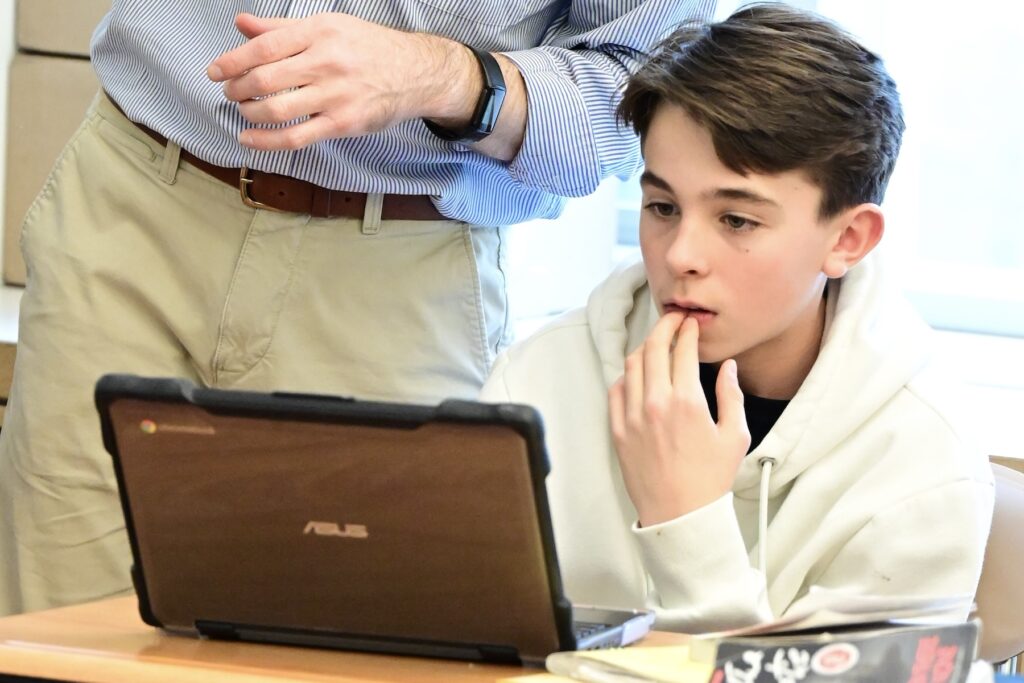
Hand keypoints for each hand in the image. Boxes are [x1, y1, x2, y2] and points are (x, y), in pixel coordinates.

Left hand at [207, 13, 478, 149]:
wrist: (416, 74)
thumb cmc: (370, 49)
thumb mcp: (329, 27)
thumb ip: (282, 29)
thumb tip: (242, 24)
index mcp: (320, 32)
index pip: (265, 46)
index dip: (233, 60)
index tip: (215, 71)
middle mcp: (327, 62)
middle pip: (265, 78)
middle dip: (238, 88)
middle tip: (230, 92)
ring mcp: (336, 95)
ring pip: (276, 109)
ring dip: (249, 113)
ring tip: (243, 111)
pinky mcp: (343, 123)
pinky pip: (296, 137)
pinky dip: (266, 142)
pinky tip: (249, 139)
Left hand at [608, 313, 750, 526]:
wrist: (680, 514)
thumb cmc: (710, 479)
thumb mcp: (734, 435)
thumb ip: (731, 395)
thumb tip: (728, 367)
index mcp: (687, 401)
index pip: (682, 349)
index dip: (687, 330)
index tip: (691, 324)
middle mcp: (655, 403)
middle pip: (652, 347)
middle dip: (663, 327)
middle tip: (673, 322)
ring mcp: (632, 416)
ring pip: (631, 365)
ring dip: (644, 348)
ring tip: (657, 345)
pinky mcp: (618, 430)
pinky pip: (616, 390)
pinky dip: (627, 376)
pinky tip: (639, 376)